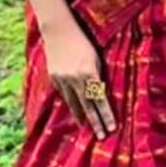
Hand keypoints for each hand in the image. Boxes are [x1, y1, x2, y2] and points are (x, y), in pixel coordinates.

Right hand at [41, 18, 115, 138]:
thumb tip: (102, 94)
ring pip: (73, 104)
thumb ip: (98, 76)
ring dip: (81, 117)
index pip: (100, 100)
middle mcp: (74, 79)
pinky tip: (75, 109)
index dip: (106, 116)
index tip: (112, 129)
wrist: (58, 29)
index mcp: (89, 73)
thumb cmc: (83, 40)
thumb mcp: (96, 57)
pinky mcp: (54, 77)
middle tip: (101, 137)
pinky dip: (71, 102)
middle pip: (87, 107)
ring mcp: (62, 79)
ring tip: (87, 128)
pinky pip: (64, 94)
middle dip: (95, 123)